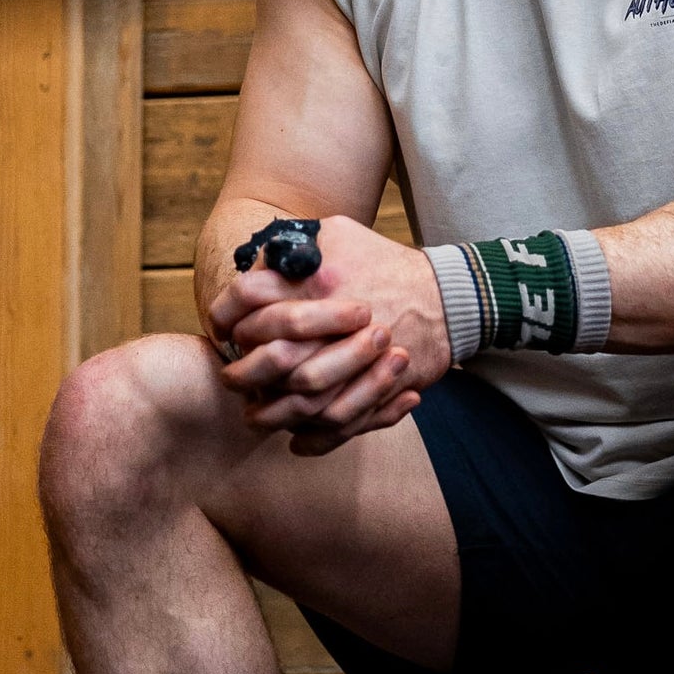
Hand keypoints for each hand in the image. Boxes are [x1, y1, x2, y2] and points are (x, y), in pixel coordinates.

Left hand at [207, 216, 450, 451]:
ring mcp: (359, 359)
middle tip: (232, 379)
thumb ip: (296, 243)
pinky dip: (314, 437)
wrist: (449, 295)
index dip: (226, 317)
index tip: (224, 330)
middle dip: (243, 374)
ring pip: (300, 399)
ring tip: (255, 416)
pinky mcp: (380, 387)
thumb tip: (256, 260)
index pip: (248, 299)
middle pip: (270, 359)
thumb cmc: (387, 262)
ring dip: (272, 412)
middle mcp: (334, 321)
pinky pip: (339, 422)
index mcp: (318, 280)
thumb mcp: (339, 234)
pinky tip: (296, 439)